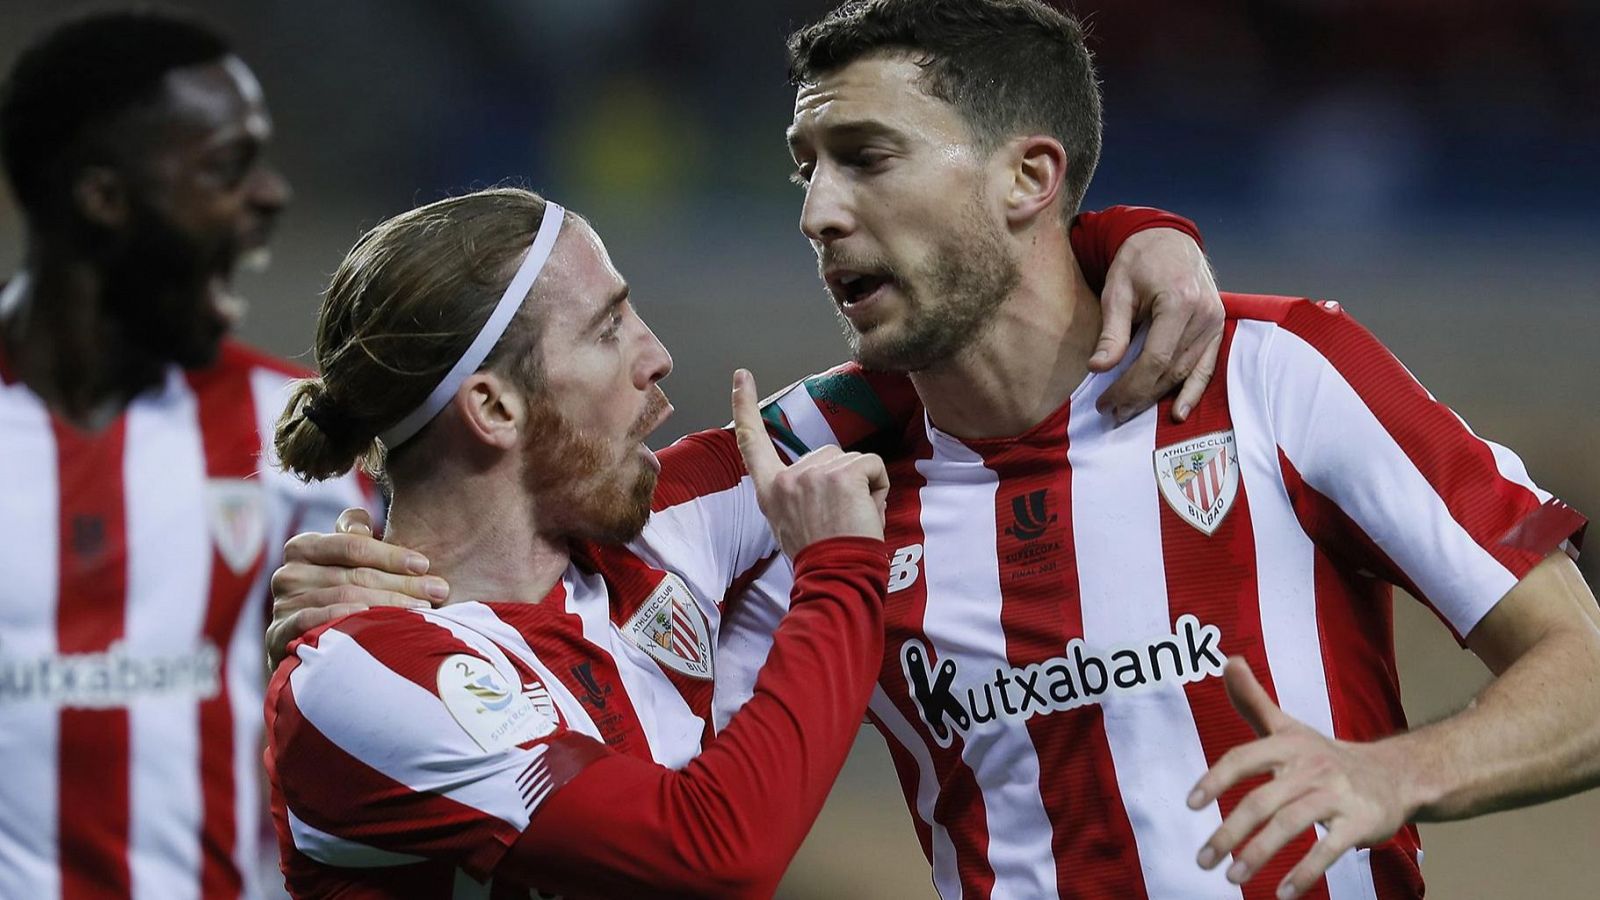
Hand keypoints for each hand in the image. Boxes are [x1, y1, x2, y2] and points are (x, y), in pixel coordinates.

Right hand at [265, 507, 448, 667]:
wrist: (307, 651)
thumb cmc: (338, 597)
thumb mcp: (345, 563)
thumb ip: (354, 537)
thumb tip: (360, 523)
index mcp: (303, 547)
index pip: (353, 545)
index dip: (391, 554)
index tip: (424, 565)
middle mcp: (289, 573)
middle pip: (355, 575)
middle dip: (402, 583)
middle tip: (437, 591)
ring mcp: (283, 604)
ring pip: (345, 598)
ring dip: (387, 605)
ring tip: (422, 612)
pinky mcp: (279, 635)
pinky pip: (314, 622)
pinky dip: (343, 618)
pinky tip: (371, 621)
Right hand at [731, 368, 888, 556]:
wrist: (834, 579)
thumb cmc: (820, 559)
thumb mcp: (790, 525)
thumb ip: (797, 494)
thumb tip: (819, 480)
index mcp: (771, 491)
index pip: (753, 443)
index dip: (745, 407)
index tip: (742, 377)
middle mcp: (787, 478)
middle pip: (828, 455)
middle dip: (843, 482)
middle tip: (839, 521)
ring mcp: (814, 473)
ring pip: (854, 461)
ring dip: (862, 487)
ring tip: (851, 521)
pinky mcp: (843, 473)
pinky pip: (873, 465)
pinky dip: (878, 487)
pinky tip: (866, 512)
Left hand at [1090, 227, 1223, 423]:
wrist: (1168, 240)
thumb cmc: (1138, 261)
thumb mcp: (1117, 290)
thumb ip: (1112, 332)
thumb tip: (1097, 368)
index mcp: (1180, 302)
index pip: (1155, 359)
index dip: (1129, 386)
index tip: (1105, 402)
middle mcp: (1204, 315)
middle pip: (1170, 370)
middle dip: (1139, 396)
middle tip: (1112, 413)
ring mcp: (1215, 323)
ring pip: (1185, 372)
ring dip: (1158, 397)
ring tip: (1129, 412)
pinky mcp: (1218, 328)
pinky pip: (1206, 367)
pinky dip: (1193, 391)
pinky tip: (1178, 413)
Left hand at [1190, 658, 1411, 898]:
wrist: (1395, 774)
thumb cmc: (1326, 754)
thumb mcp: (1289, 727)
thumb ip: (1253, 701)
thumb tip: (1228, 660)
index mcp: (1289, 744)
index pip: (1243, 757)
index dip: (1215, 779)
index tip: (1190, 804)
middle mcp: (1311, 767)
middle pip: (1262, 801)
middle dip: (1229, 832)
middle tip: (1203, 859)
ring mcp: (1336, 795)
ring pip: (1290, 826)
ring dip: (1258, 855)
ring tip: (1233, 877)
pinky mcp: (1359, 822)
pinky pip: (1328, 849)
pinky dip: (1304, 873)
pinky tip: (1283, 893)